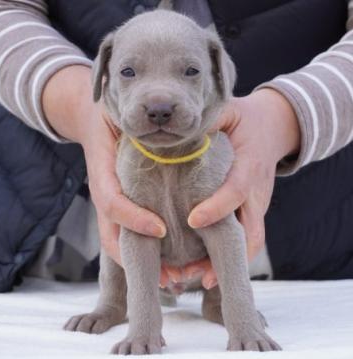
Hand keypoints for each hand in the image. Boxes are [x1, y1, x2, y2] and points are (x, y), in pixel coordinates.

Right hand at [42, 65, 166, 266]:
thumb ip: (138, 128)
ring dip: (146, 264)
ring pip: (121, 242)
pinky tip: (172, 258)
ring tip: (176, 277)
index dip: (134, 220)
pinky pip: (129, 234)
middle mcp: (106, 194)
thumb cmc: (109, 115)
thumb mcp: (119, 116)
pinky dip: (147, 251)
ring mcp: (112, 202)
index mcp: (103, 175)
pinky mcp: (122, 203)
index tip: (161, 231)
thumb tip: (171, 132)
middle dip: (141, 262)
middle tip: (172, 279)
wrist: (90, 116)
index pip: (112, 204)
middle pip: (114, 238)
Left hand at [179, 89, 299, 288]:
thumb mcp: (228, 111)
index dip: (218, 207)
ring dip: (224, 263)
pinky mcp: (250, 211)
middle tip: (193, 272)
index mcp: (250, 165)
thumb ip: (208, 120)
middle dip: (224, 254)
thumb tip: (176, 128)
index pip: (237, 190)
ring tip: (195, 279)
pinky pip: (242, 238)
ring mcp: (256, 205)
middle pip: (248, 231)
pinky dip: (226, 256)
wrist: (272, 127)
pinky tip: (203, 268)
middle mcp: (256, 192)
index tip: (192, 220)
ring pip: (246, 242)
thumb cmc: (245, 119)